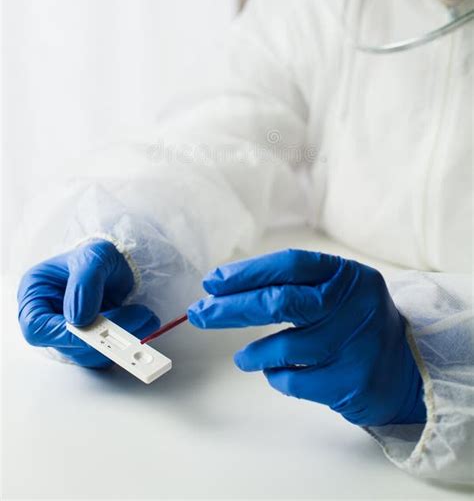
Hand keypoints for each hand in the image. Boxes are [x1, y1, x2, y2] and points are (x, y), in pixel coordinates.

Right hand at [17, 239, 159, 367]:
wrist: (117, 262)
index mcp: (36, 294)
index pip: (37, 327)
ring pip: (87, 353)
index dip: (63, 334)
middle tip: (133, 321)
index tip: (92, 326)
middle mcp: (48, 317)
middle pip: (64, 344)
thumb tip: (78, 318)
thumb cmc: (98, 255)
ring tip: (145, 318)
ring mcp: (68, 332)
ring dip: (119, 340)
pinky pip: (104, 353)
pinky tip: (144, 322)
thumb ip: (84, 282)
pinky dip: (126, 341)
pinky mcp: (89, 341)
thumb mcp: (94, 256)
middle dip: (101, 337)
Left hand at [188, 249, 425, 425]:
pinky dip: (275, 375)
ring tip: (242, 357)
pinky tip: (274, 372)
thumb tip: (227, 290)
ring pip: (285, 347)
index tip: (213, 283)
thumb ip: (296, 285)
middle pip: (281, 302)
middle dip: (232, 308)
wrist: (408, 368)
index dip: (247, 272)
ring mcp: (354, 345)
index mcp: (347, 275)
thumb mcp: (340, 289)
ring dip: (253, 354)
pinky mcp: (350, 382)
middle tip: (200, 313)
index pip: (290, 265)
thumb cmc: (356, 322)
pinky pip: (294, 380)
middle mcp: (353, 305)